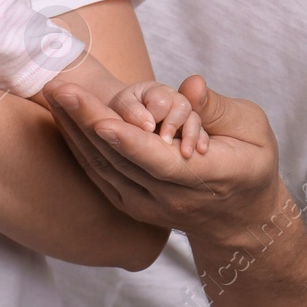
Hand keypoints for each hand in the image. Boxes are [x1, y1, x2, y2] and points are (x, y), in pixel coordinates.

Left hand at [46, 74, 285, 246]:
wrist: (240, 220)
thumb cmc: (250, 164)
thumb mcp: (252, 129)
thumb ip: (217, 108)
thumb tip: (190, 86)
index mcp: (208, 177)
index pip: (161, 162)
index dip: (130, 143)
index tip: (103, 122)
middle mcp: (172, 198)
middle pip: (121, 160)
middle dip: (87, 121)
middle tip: (60, 86)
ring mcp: (147, 205)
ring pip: (103, 167)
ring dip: (74, 128)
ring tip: (53, 91)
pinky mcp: (130, 204)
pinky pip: (98, 174)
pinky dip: (77, 145)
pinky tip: (62, 116)